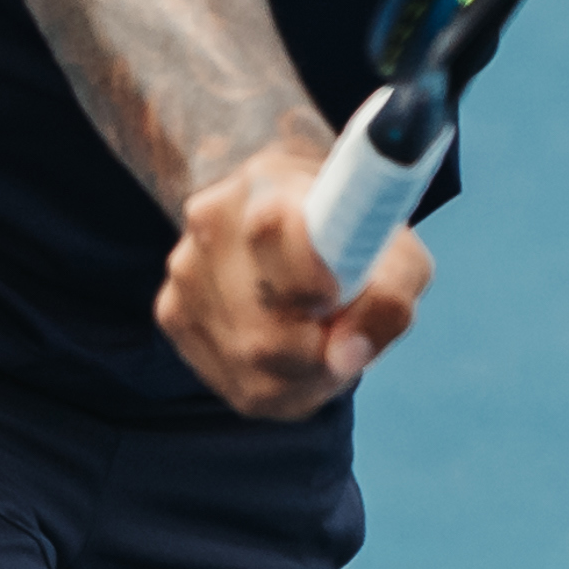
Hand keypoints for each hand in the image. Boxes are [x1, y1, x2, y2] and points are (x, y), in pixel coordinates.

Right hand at [156, 140, 427, 420]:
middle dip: (317, 351)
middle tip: (339, 328)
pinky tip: (290, 344)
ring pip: (251, 367)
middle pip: (265, 336)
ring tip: (318, 334)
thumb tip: (346, 356)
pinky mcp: (172, 315)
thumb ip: (390, 297)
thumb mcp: (397, 251)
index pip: (272, 233)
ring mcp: (185, 273)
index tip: (335, 298)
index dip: (311, 282)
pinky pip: (237, 383)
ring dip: (303, 371)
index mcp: (268, 184)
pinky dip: (278, 382)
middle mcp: (211, 226)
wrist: (281, 205)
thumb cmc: (351, 235)